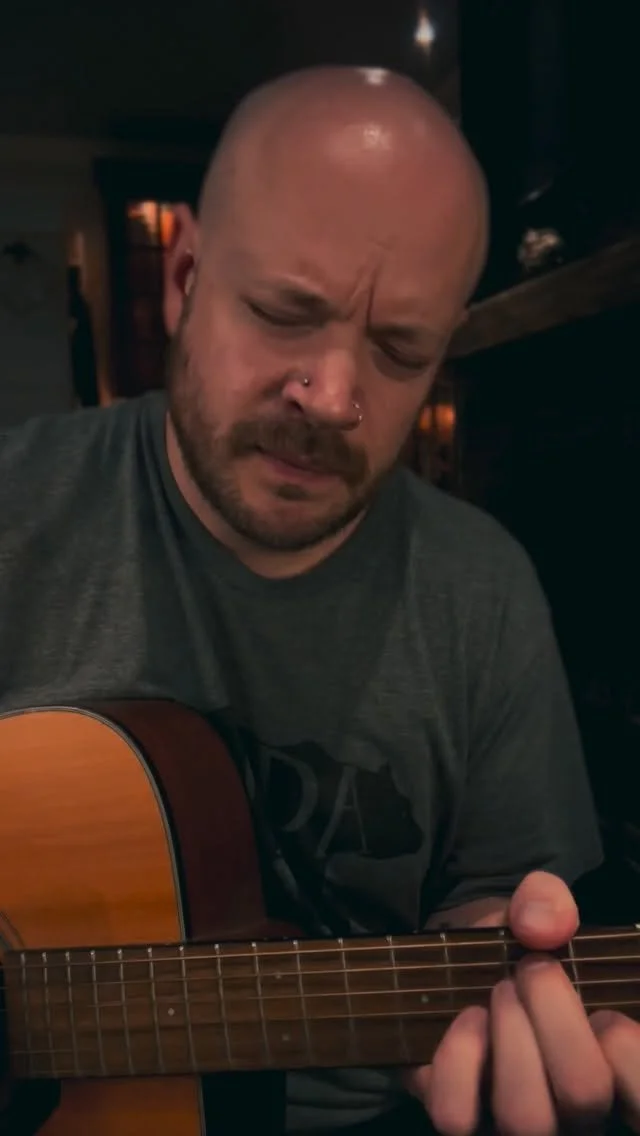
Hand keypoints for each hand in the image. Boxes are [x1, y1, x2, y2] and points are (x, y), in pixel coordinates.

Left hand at [403, 870, 631, 1134]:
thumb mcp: (540, 912)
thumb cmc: (521, 949)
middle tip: (532, 970)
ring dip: (510, 1034)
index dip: (628, 1051)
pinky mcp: (462, 1119)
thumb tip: (539, 925)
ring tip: (501, 991)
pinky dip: (459, 1060)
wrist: (464, 964)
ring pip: (525, 1117)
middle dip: (555, 1014)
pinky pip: (458, 1116)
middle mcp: (575, 1114)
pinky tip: (469, 1019)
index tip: (606, 1011)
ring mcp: (516, 1122)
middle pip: (583, 1096)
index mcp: (613, 1073)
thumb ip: (549, 902)